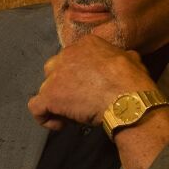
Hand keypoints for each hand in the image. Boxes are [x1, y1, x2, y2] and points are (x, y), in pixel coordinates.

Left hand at [27, 35, 156, 129]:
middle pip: (54, 71)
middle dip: (63, 87)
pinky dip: (44, 118)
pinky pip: (36, 108)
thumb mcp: (132, 59)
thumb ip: (120, 57)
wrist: (127, 100)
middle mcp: (66, 55)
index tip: (89, 90)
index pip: (72, 59)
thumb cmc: (133, 82)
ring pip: (45, 89)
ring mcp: (56, 75)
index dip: (78, 76)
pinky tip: (60, 124)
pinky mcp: (50, 95)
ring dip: (56, 103)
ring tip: (73, 116)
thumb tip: (127, 58)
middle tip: (79, 102)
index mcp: (85, 44)